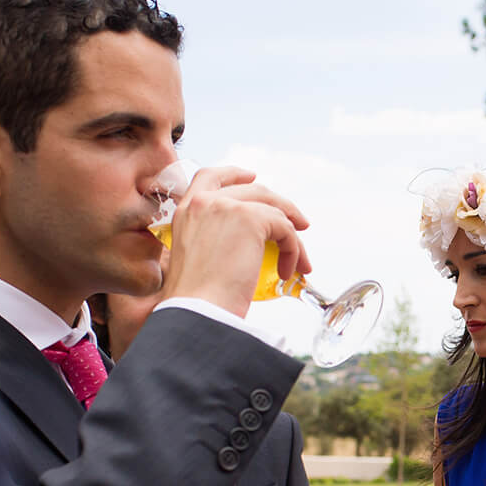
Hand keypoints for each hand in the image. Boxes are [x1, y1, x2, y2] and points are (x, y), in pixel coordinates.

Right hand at [159, 165, 312, 318]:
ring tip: (300, 258)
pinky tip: (289, 271)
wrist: (197, 311)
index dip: (234, 174)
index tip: (251, 176)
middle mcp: (203, 202)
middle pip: (252, 189)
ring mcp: (226, 207)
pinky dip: (293, 249)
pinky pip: (284, 228)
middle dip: (279, 204)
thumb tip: (243, 243)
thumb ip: (212, 240)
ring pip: (273, 208)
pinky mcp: (250, 219)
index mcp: (186, 211)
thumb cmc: (197, 299)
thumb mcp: (198, 258)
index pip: (209, 177)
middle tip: (297, 221)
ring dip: (292, 235)